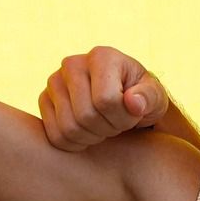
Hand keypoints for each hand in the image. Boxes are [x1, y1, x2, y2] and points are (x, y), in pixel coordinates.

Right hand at [39, 47, 167, 149]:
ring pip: (69, 128)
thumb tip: (133, 102)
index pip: (105, 100)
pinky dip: (75, 144)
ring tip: (106, 128)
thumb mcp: (155, 97)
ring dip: (92, 137)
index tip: (132, 115)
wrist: (123, 100)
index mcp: (101, 56)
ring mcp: (54, 81)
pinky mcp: (44, 100)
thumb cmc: (142, 97)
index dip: (122, 118)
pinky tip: (90, 134)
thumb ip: (149, 98)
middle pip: (85, 115)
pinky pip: (55, 136)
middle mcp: (72, 64)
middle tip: (119, 125)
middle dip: (108, 129)